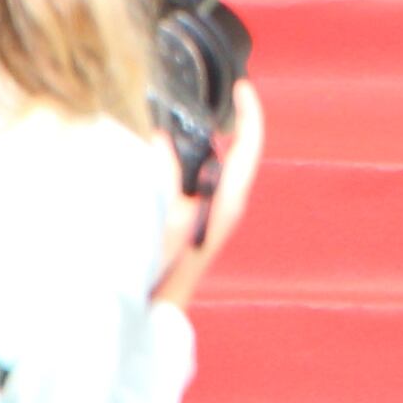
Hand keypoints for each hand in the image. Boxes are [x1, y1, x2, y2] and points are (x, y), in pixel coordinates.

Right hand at [155, 82, 267, 308]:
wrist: (154, 314)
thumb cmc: (162, 274)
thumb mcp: (163, 221)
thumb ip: (163, 178)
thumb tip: (160, 141)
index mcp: (226, 202)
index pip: (248, 148)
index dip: (249, 114)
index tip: (241, 88)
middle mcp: (225, 206)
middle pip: (236, 152)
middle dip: (227, 121)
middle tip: (211, 95)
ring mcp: (212, 213)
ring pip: (217, 165)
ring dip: (205, 141)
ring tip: (183, 118)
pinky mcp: (197, 219)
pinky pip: (199, 178)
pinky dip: (190, 159)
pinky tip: (164, 154)